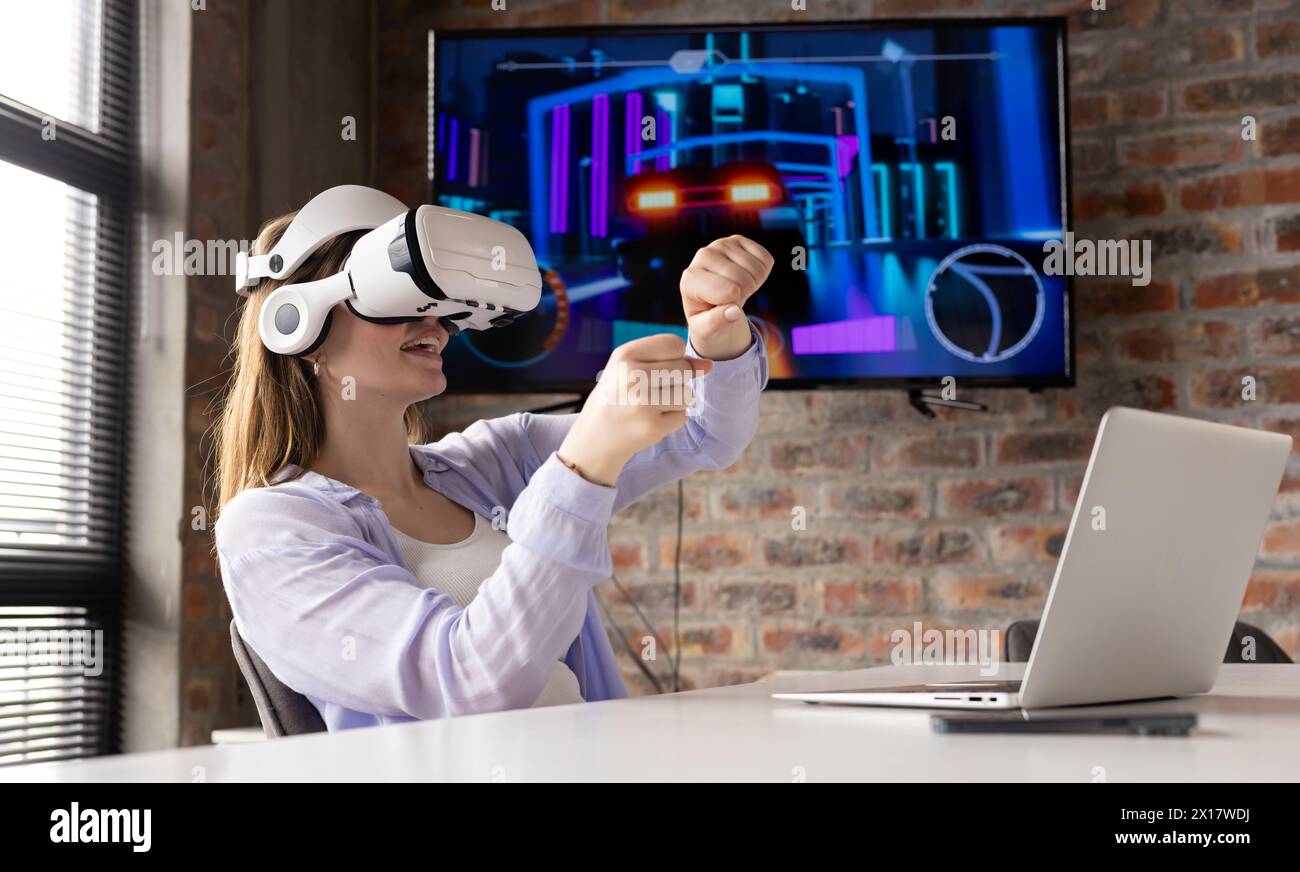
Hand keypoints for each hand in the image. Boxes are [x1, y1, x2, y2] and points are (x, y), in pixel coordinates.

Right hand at [557, 334, 713, 485]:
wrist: (595, 439)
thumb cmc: (617, 396)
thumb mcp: (632, 368)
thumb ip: (670, 359)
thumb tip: (709, 365)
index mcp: (625, 355)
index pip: (674, 344)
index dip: (673, 357)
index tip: (654, 370)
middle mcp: (632, 376)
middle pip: (684, 369)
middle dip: (675, 381)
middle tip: (647, 393)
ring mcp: (643, 402)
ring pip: (687, 393)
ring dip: (675, 402)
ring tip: (649, 407)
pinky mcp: (652, 426)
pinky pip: (683, 416)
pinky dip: (671, 420)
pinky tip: (650, 421)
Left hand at [680, 235, 772, 359]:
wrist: (711, 301)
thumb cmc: (706, 318)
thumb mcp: (706, 329)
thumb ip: (716, 323)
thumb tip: (734, 312)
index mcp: (690, 279)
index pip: (729, 292)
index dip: (733, 307)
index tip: (720, 308)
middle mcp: (703, 255)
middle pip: (744, 280)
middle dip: (743, 296)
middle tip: (729, 299)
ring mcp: (721, 244)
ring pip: (757, 270)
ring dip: (753, 285)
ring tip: (736, 288)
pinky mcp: (737, 239)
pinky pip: (766, 260)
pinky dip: (762, 274)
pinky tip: (745, 276)